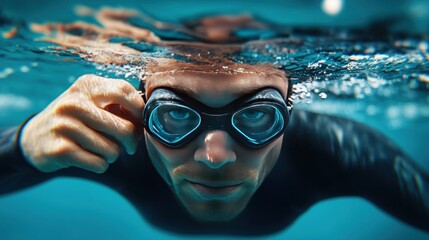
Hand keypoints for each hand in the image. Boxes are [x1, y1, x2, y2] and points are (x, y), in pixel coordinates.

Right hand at [19, 74, 143, 172]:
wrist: (35, 138)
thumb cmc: (76, 120)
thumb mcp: (92, 103)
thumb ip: (118, 105)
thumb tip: (147, 117)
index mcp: (87, 85)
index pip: (125, 92)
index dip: (140, 111)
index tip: (140, 122)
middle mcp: (74, 102)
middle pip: (125, 128)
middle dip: (131, 141)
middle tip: (127, 145)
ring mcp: (64, 125)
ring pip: (113, 150)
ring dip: (113, 155)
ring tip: (102, 149)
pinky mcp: (60, 149)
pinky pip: (99, 163)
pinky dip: (101, 165)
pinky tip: (90, 158)